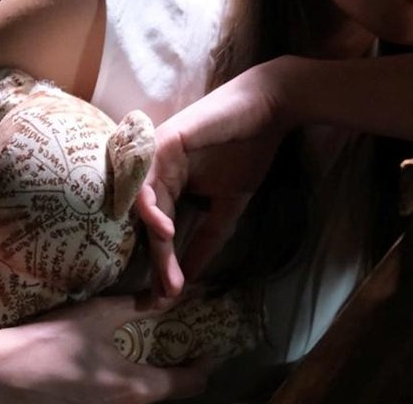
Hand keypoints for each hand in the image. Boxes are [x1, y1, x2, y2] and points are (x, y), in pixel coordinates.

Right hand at [0, 296, 208, 403]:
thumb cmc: (47, 343)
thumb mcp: (97, 316)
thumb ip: (135, 306)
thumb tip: (167, 294)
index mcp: (133, 388)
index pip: (185, 385)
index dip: (202, 368)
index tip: (211, 354)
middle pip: (161, 398)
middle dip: (177, 378)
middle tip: (183, 355)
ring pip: (134, 401)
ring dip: (147, 384)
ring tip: (149, 360)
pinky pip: (109, 401)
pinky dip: (119, 387)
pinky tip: (108, 369)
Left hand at [136, 59, 294, 290]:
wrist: (268, 111)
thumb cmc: (247, 150)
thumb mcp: (229, 205)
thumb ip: (208, 237)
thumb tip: (191, 276)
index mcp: (169, 186)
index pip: (160, 235)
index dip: (163, 269)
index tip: (166, 302)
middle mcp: (156, 174)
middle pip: (148, 227)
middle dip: (156, 266)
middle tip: (161, 300)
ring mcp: (156, 157)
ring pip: (144, 208)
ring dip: (154, 244)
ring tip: (165, 277)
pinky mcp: (163, 142)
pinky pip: (147, 178)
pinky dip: (151, 206)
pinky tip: (164, 231)